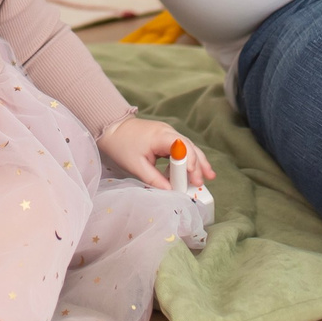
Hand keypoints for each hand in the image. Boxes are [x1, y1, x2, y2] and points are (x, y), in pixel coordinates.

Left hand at [98, 117, 213, 190]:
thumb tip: (170, 192)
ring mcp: (168, 133)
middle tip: (202, 182)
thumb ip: (154, 179)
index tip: (193, 178)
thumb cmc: (122, 145)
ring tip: (209, 177)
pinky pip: (182, 148)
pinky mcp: (167, 138)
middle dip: (198, 165)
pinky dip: (189, 159)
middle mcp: (168, 131)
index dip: (189, 162)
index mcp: (160, 136)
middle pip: (189, 147)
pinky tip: (196, 171)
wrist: (112, 128)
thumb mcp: (136, 166)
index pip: (182, 147)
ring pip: (189, 147)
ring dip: (198, 162)